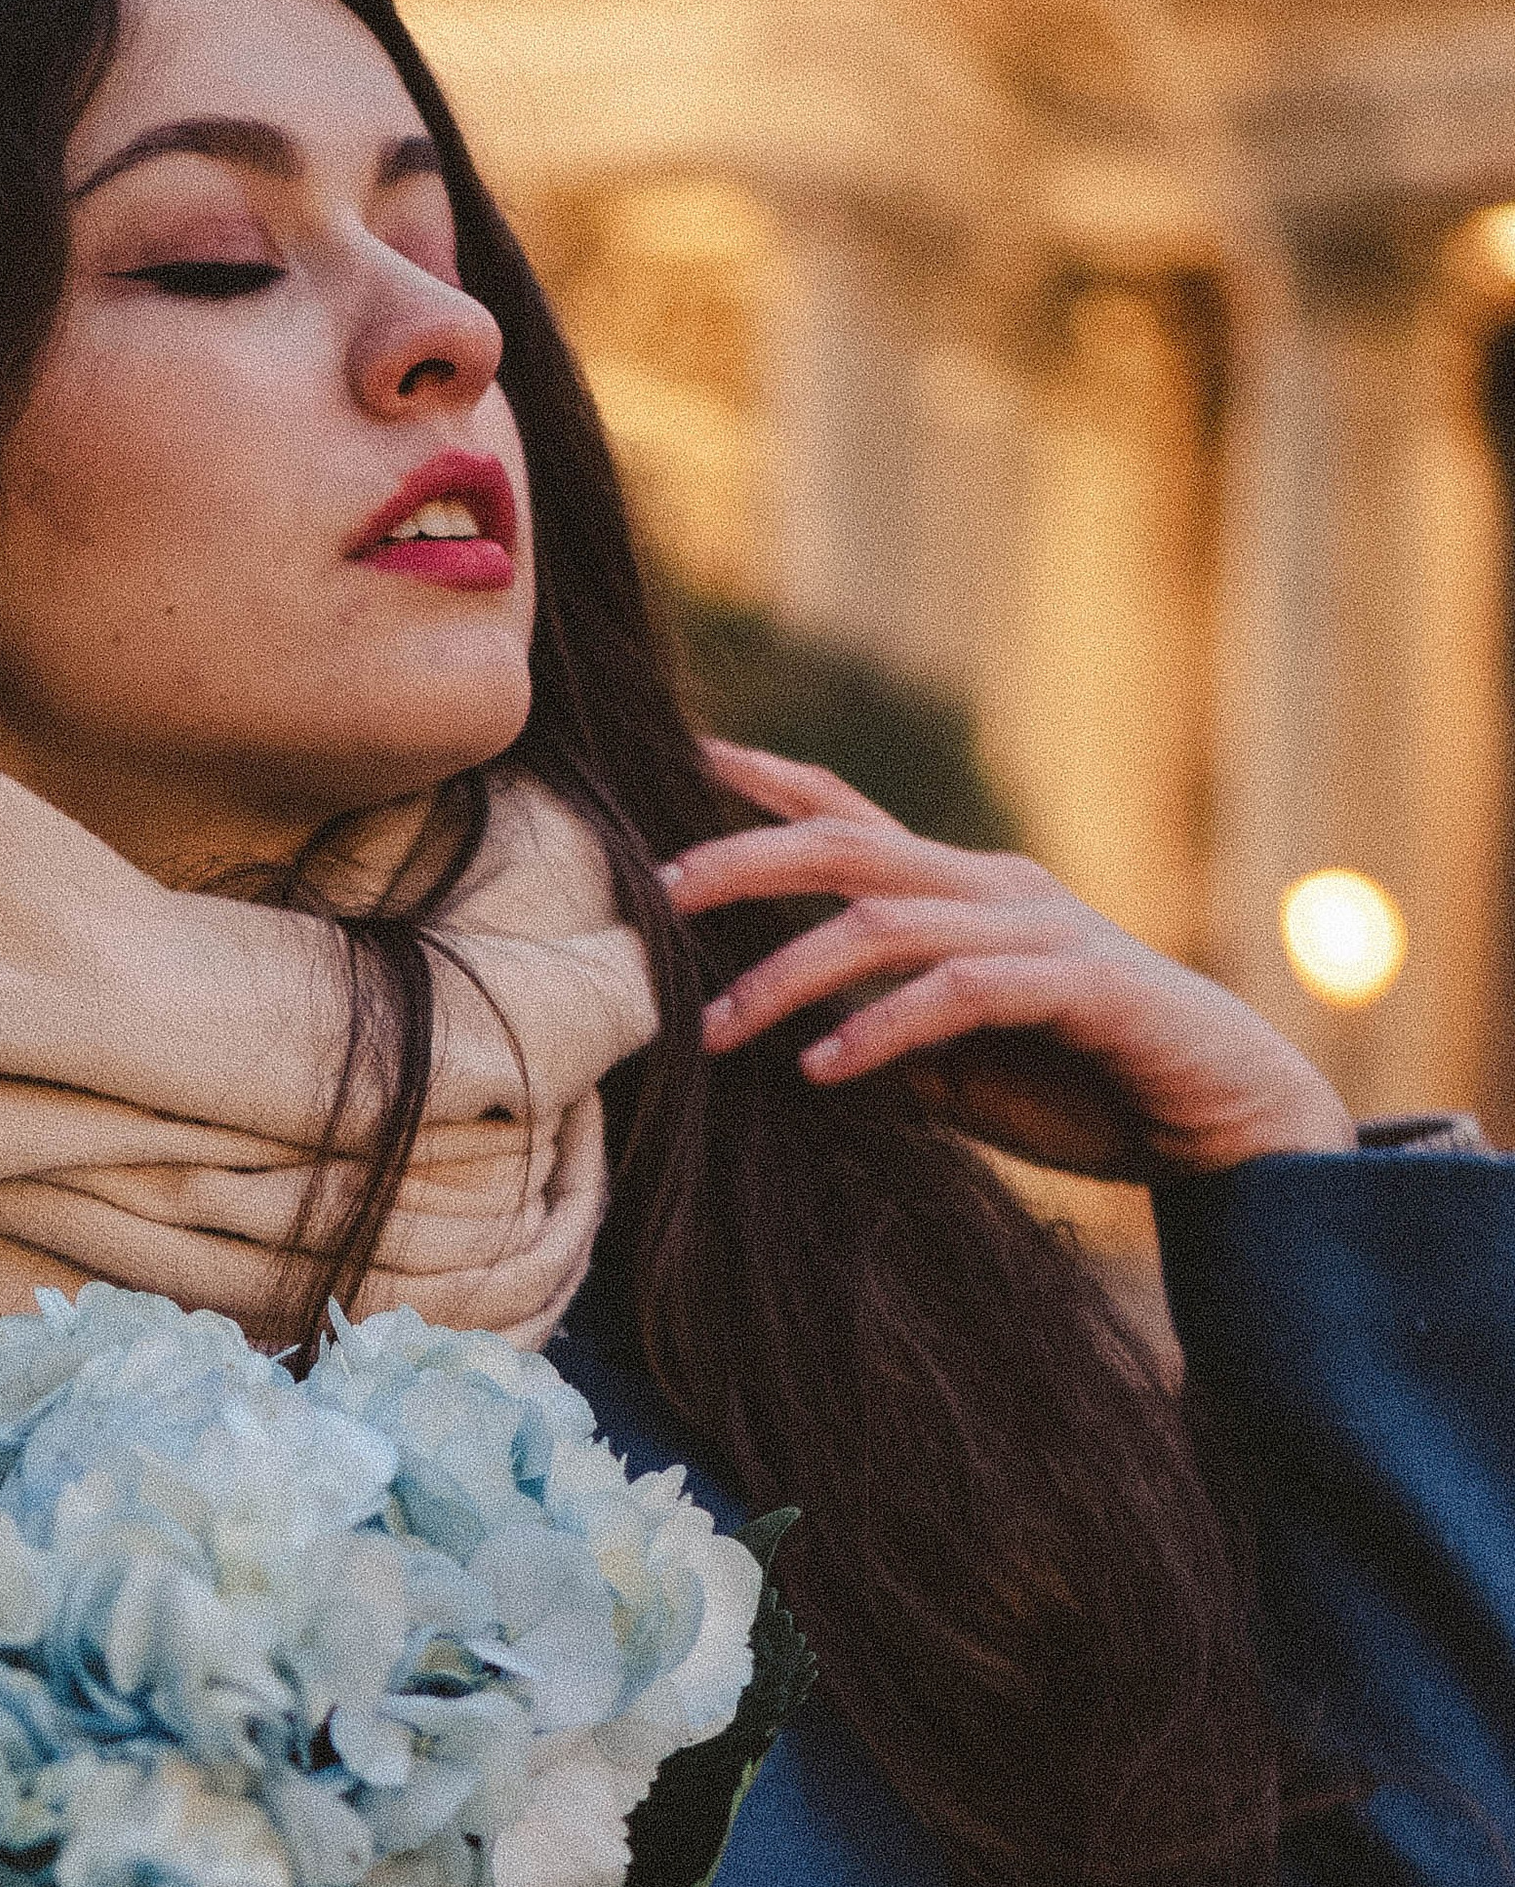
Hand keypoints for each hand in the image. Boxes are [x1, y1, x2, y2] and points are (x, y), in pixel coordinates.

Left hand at [667, 743, 1353, 1180]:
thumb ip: (881, 1045)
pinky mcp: (1080, 986)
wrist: (1231, 1124)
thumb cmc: (1091, 1090)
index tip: (682, 762)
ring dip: (789, 974)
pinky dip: (881, 1030)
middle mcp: (998, 892)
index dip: (767, 784)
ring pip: (887, 920)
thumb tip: (780, 1052)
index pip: (849, 817)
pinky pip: (959, 992)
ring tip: (713, 1029)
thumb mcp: (957, 1071)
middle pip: (847, 846)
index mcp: (967, 894)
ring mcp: (1042, 932)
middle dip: (743, 860)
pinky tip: (821, 1071)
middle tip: (654, 892)